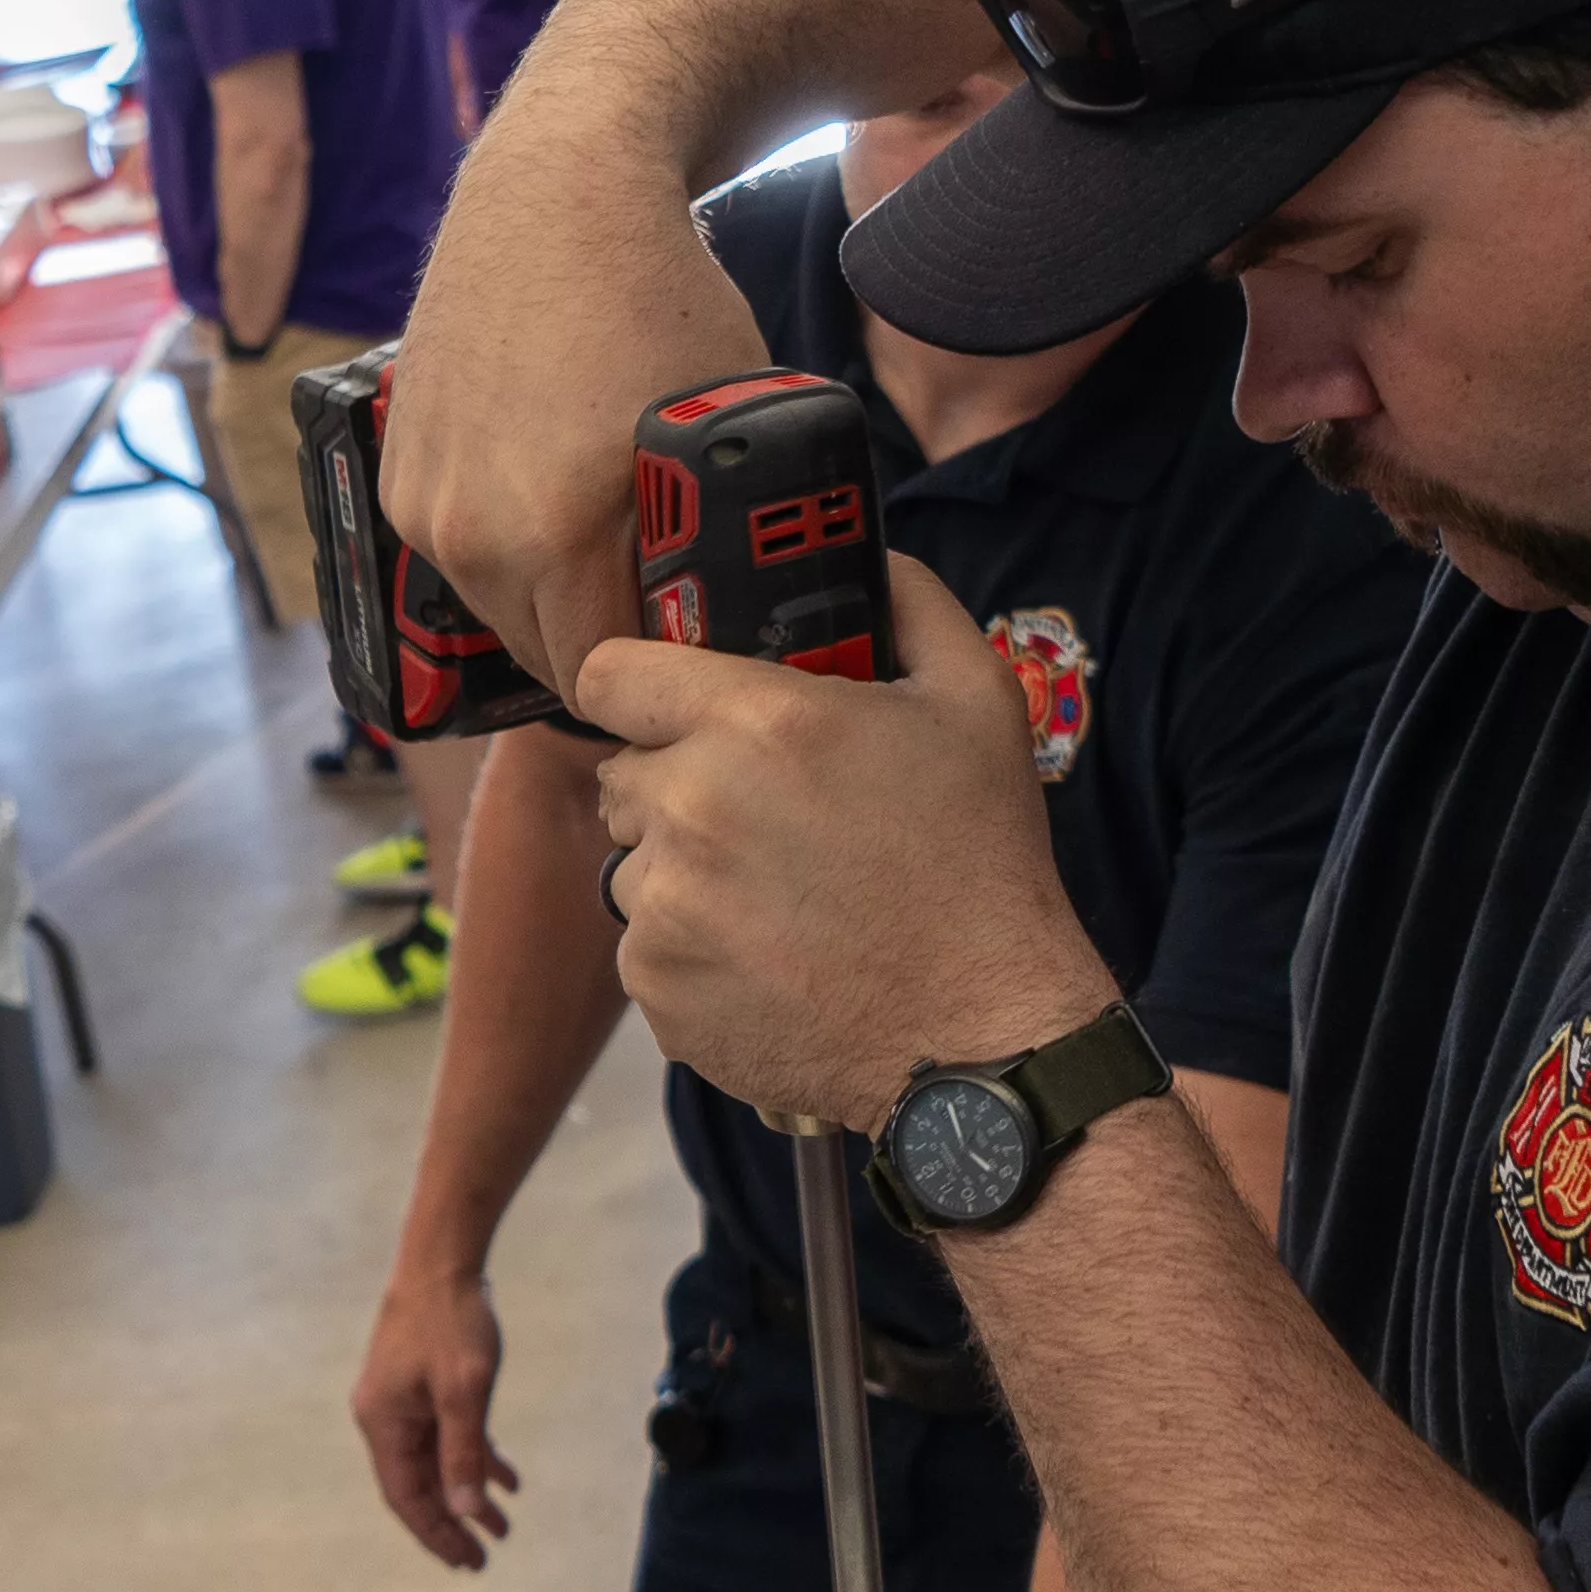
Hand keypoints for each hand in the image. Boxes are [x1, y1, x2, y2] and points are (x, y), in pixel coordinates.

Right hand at [348, 1260, 519, 1568]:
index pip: (407, 1497)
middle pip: (420, 1485)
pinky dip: (474, 1457)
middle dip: (453, 1521)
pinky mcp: (421, 1386)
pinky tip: (505, 1477)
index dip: (436, 1533)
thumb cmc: (451, 1321)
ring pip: (436, 1462)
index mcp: (384, 1423)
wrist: (444, 1260)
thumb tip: (463, 1510)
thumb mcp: (464, 1392)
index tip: (467, 1562)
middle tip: (484, 1556)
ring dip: (468, 1492)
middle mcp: (385, 1417)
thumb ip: (463, 1453)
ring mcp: (402, 1401)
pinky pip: (446, 1435)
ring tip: (502, 1525)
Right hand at [372, 215, 764, 701]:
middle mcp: (472, 534)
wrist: (559, 196)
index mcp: (558, 534)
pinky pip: (453, 555)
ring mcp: (424, 505)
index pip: (603, 672)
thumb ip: (710, 540)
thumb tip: (732, 620)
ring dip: (545, 602)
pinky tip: (544, 501)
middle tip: (654, 610)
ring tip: (601, 552)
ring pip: (493, 607)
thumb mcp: (720, 428)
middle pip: (541, 652)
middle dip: (599, 643)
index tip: (689, 653)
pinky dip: (499, 551)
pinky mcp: (397, 474)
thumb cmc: (657, 298)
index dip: (655, 670)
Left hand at [577, 558, 1105, 1131]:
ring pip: (634, 863)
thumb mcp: (977, 701)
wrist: (982, 1034)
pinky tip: (773, 959)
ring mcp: (666, 906)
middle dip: (678, 785)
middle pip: (624, 772)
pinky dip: (693, 953)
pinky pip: (646, 947)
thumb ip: (911, 603)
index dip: (641, 686)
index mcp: (755, 722)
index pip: (609, 672)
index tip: (674, 709)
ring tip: (781, 899)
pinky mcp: (657, 988)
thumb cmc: (980, 866)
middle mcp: (693, 807)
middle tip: (766, 820)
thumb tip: (869, 557)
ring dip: (684, 873)